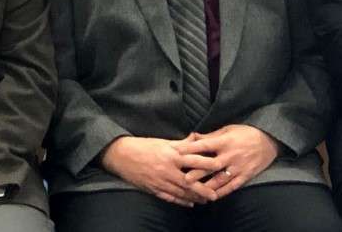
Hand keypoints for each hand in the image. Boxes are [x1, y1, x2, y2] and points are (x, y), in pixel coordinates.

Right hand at [101, 136, 216, 206]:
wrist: (122, 155)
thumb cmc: (144, 146)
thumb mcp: (164, 142)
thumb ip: (182, 143)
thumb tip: (197, 138)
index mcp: (171, 155)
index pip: (194, 160)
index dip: (207, 165)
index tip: (220, 166)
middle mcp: (167, 169)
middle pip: (189, 181)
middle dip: (203, 189)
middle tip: (215, 194)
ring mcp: (160, 181)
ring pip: (180, 192)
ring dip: (194, 197)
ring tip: (205, 200)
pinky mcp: (153, 189)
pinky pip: (169, 197)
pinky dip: (180, 201)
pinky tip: (189, 203)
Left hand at [179, 124, 280, 198]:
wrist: (269, 140)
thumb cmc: (246, 133)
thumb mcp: (229, 130)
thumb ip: (211, 136)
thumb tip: (193, 136)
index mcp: (226, 141)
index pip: (205, 145)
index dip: (191, 149)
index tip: (178, 152)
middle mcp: (231, 155)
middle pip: (211, 165)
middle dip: (197, 172)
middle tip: (184, 178)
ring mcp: (238, 167)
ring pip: (220, 179)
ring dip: (207, 185)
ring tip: (195, 191)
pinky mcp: (245, 175)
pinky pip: (232, 186)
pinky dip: (221, 192)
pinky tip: (212, 196)